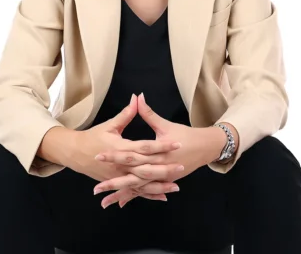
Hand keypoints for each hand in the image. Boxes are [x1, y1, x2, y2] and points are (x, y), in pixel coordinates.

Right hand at [68, 94, 183, 205]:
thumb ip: (126, 113)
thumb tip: (137, 98)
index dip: (161, 145)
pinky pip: (136, 191)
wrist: (75, 153)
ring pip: (143, 183)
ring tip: (176, 186)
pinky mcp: (118, 182)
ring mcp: (119, 176)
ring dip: (159, 185)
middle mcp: (121, 164)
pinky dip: (149, 195)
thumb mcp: (110, 124)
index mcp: (121, 147)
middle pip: (146, 167)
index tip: (177, 143)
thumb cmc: (93, 137)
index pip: (145, 147)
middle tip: (181, 167)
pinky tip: (163, 196)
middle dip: (164, 168)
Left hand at [93, 93, 221, 207]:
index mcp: (156, 152)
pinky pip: (145, 191)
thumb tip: (137, 96)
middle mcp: (158, 167)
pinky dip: (133, 197)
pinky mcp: (163, 182)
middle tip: (96, 188)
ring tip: (103, 201)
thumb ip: (148, 113)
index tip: (98, 155)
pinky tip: (120, 203)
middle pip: (132, 176)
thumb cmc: (184, 135)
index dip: (114, 155)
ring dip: (121, 194)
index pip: (131, 154)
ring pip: (137, 188)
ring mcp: (161, 177)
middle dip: (114, 182)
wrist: (205, 147)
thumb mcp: (165, 124)